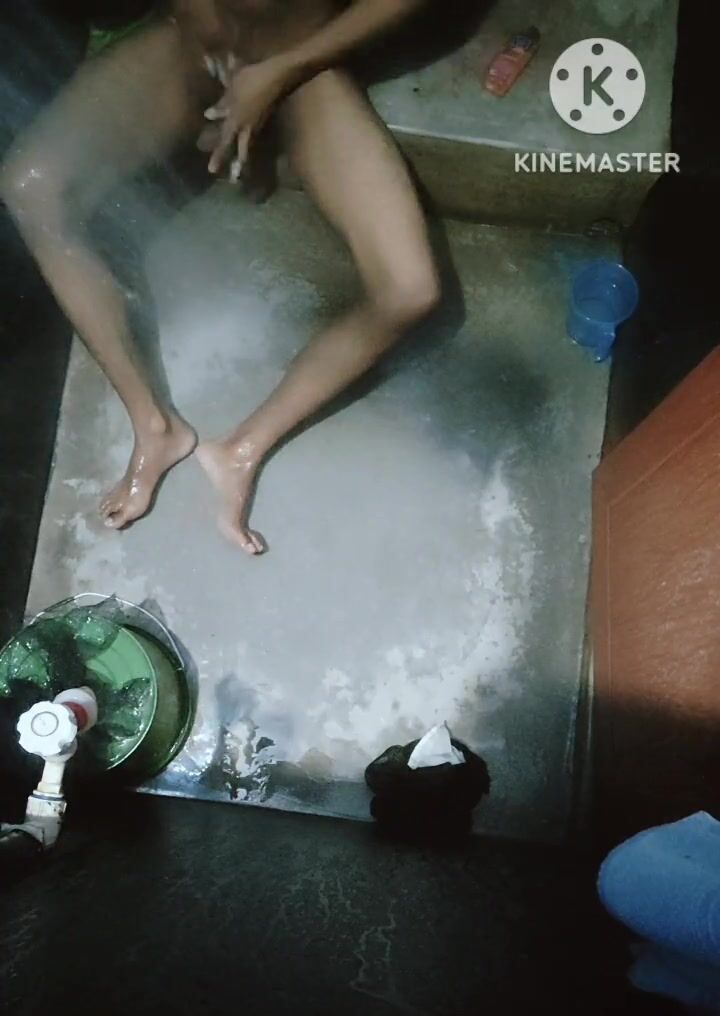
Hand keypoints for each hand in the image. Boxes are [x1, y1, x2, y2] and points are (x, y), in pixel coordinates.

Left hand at [205, 57, 292, 180]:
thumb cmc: (252, 79)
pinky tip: (246, 144)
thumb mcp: (232, 89)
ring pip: (248, 145)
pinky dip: (248, 144)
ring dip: (243, 157)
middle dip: (236, 164)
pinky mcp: (265, 121)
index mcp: (236, 121)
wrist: (278, 76)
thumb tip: (208, 115)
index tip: (211, 171)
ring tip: (240, 168)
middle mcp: (247, 128)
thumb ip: (221, 105)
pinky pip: (253, 136)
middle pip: (240, 150)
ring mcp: (258, 126)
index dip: (218, 156)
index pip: (225, 142)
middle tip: (234, 179)